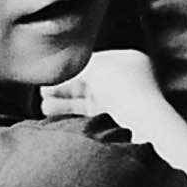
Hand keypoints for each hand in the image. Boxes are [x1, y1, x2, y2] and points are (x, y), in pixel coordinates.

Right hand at [40, 49, 162, 122]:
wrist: (144, 125)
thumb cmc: (123, 88)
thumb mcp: (98, 67)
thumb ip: (79, 64)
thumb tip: (66, 64)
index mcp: (129, 61)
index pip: (94, 61)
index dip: (72, 68)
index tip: (52, 74)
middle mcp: (127, 81)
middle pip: (89, 82)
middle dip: (64, 88)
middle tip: (43, 92)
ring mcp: (122, 103)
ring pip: (88, 101)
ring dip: (65, 103)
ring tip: (45, 107)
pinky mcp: (117, 123)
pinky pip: (91, 117)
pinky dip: (74, 116)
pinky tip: (57, 118)